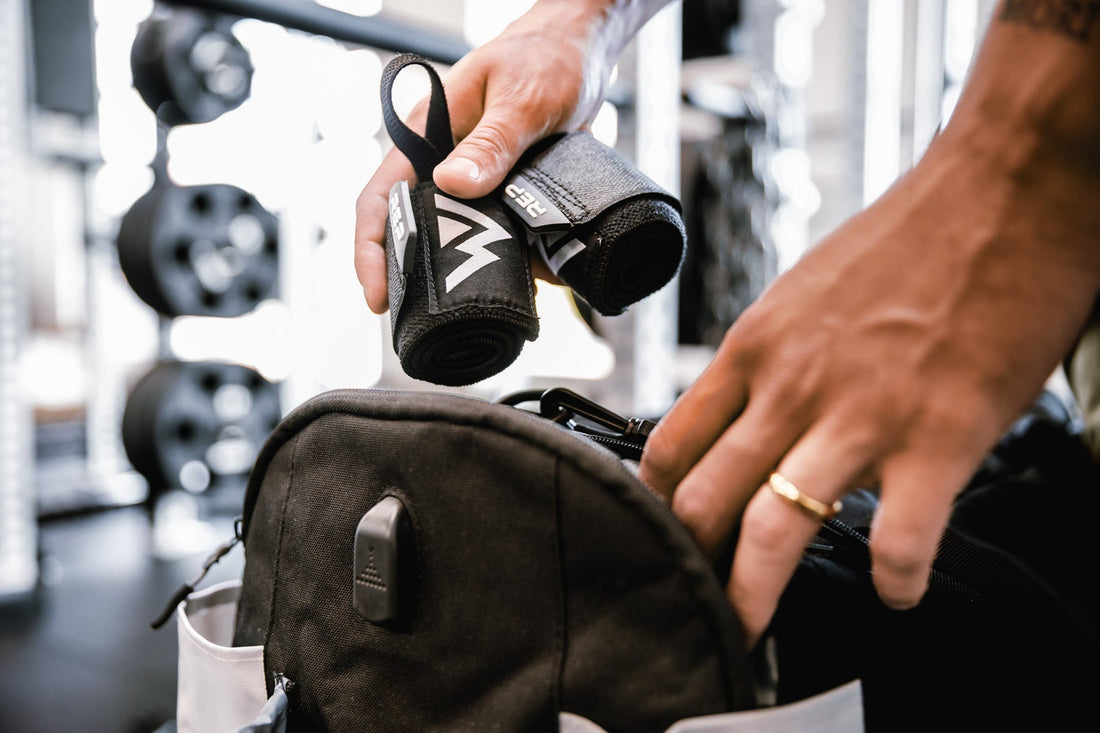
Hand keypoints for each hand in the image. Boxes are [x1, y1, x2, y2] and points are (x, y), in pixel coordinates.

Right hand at [355, 0, 621, 313]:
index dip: (371, 251)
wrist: (586, 48)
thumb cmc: (546, 57)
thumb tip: (455, 185)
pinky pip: (508, 234)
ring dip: (476, 273)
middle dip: (422, 277)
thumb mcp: (522, 98)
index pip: (382, 199)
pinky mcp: (512, 192)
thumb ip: (493, 140)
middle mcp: (447, 165)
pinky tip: (533, 282)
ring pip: (465, 240)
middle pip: (418, 231)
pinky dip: (518, 260)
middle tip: (432, 320)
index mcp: (428, 136)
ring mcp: (481, 182)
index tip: (377, 297)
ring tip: (489, 308)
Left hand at [638, 108, 1099, 648]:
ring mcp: (862, 415)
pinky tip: (895, 592)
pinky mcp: (939, 436)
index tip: (661, 533)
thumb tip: (743, 412)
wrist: (1003, 188)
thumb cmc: (906, 238)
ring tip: (749, 631)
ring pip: (776, 529)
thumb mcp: (801, 294)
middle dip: (691, 562)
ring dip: (755, 594)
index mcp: (754, 348)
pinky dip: (894, 578)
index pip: (671, 447)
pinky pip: (900, 538)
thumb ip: (767, 359)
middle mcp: (792, 385)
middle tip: (694, 597)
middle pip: (707, 499)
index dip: (656, 505)